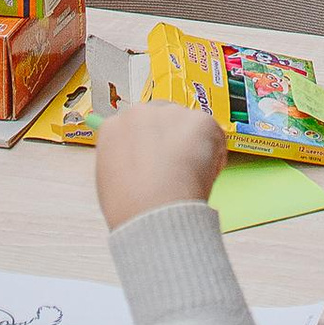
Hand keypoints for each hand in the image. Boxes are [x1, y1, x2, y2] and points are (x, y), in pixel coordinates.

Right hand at [94, 93, 226, 229]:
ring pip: (189, 126)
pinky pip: (213, 134)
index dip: (150, 147)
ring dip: (194, 147)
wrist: (153, 212)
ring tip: (190, 179)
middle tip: (178, 171)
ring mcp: (171, 113)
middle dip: (172, 141)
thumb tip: (139, 167)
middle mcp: (140, 112)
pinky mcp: (200, 120)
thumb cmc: (130, 209)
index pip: (136, 127)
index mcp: (114, 127)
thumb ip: (122, 164)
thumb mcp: (109, 183)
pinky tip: (204, 176)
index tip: (157, 164)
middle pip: (163, 120)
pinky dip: (215, 155)